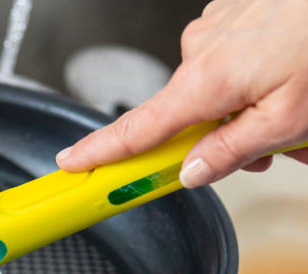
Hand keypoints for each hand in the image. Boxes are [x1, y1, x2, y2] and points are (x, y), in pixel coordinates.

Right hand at [56, 0, 307, 186]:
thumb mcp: (287, 120)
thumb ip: (231, 152)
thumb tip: (190, 172)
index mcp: (206, 80)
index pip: (137, 129)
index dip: (101, 150)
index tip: (72, 161)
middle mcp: (200, 51)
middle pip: (185, 118)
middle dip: (220, 139)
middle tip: (266, 150)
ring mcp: (215, 29)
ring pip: (212, 92)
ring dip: (242, 111)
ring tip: (290, 112)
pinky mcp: (231, 16)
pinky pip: (228, 63)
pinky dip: (251, 80)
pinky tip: (283, 76)